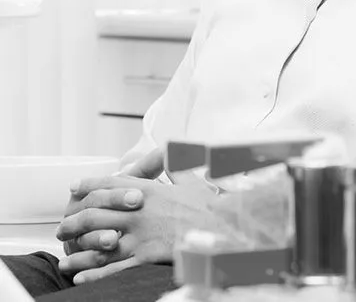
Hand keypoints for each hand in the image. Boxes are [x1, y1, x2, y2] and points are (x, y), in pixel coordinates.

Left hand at [56, 172, 227, 283]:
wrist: (221, 228)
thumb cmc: (209, 204)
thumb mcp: (191, 178)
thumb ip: (176, 164)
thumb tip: (171, 147)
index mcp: (149, 190)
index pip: (112, 184)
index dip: (90, 184)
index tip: (75, 186)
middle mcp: (139, 212)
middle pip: (97, 214)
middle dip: (75, 221)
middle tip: (63, 228)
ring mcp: (141, 235)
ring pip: (99, 242)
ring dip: (79, 251)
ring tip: (65, 260)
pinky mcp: (146, 257)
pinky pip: (114, 268)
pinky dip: (94, 274)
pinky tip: (82, 277)